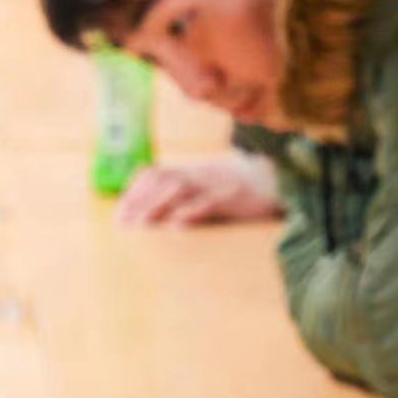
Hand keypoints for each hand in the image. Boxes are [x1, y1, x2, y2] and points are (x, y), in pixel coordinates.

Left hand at [113, 154, 282, 227]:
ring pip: (179, 188)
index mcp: (191, 172)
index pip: (154, 174)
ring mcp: (215, 183)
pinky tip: (176, 226)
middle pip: (161, 180)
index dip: (134, 192)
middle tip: (123, 224)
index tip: (120, 215)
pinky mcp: (232, 196)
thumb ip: (186, 194)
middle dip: (138, 201)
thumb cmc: (240, 189)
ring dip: (156, 206)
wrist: (277, 179)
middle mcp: (199, 174)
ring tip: (141, 225)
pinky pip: (208, 201)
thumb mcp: (208, 185)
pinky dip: (190, 212)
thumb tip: (159, 218)